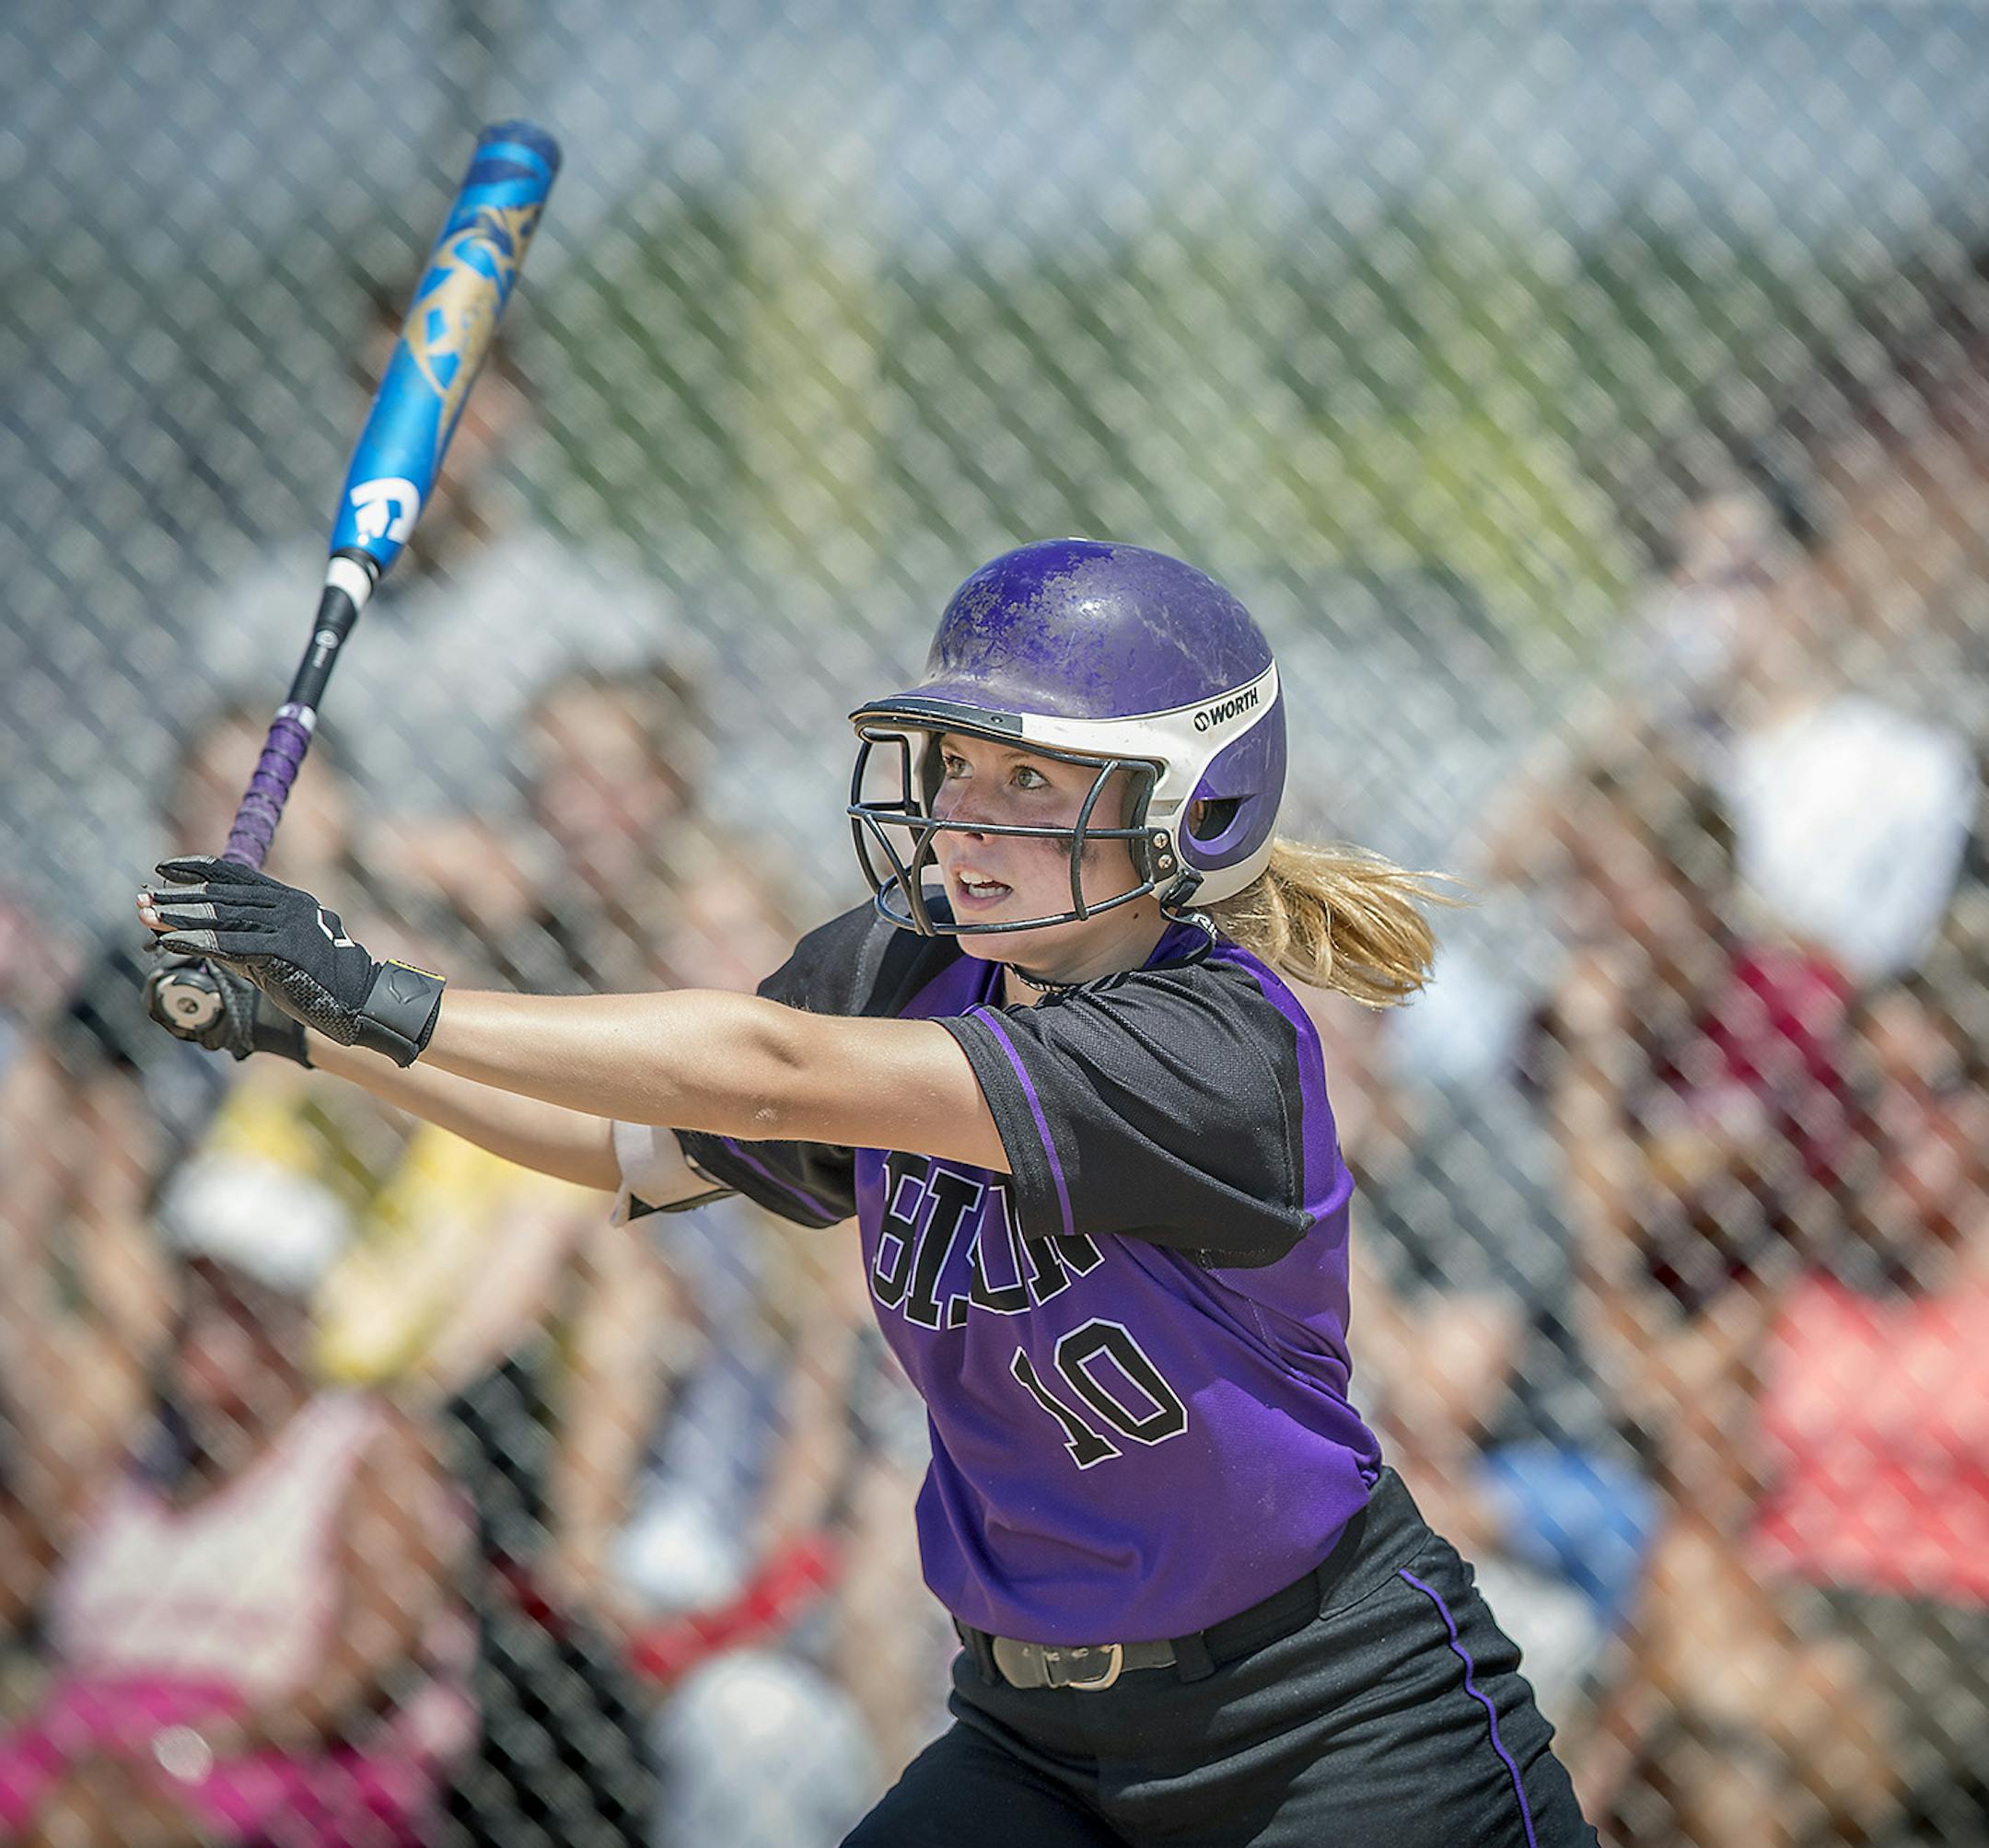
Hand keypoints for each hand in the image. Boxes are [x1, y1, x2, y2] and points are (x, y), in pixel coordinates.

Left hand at [139, 857, 445, 1067]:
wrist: (359, 1001)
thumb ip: (241, 937)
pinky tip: (168, 943)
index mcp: (289, 898)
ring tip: (147, 917)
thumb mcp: (276, 951)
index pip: (236, 873)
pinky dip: (195, 942)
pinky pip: (231, 944)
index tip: (163, 868)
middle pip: (222, 893)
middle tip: (142, 899)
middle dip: (178, 896)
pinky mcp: (285, 949)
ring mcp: (289, 924)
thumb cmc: (318, 981)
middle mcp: (289, 904)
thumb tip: (192, 933)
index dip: (197, 868)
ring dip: (180, 917)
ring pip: (223, 916)